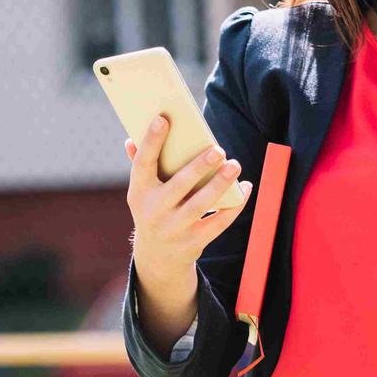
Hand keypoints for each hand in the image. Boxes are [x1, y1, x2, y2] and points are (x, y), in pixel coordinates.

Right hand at [124, 113, 253, 272]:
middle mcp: (154, 211)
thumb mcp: (142, 191)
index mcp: (139, 192)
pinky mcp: (193, 242)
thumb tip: (131, 139)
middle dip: (199, 167)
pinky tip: (245, 188)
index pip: (142, 163)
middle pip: (178, 185)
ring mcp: (174, 228)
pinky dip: (235, 206)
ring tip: (235, 165)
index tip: (163, 118)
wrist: (158, 257)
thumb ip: (140, 164)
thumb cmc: (153, 210)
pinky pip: (218, 223)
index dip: (151, 141)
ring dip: (220, 184)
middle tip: (218, 149)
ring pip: (201, 205)